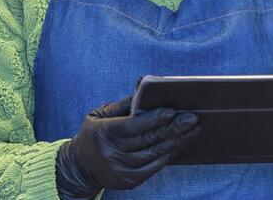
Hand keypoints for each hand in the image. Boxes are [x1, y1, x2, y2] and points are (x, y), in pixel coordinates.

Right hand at [55, 96, 199, 198]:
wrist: (80, 167)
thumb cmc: (94, 135)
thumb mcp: (99, 115)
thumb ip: (121, 105)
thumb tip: (142, 91)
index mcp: (104, 132)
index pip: (132, 126)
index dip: (153, 119)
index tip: (171, 111)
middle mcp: (112, 152)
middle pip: (148, 140)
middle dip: (172, 128)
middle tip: (191, 119)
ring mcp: (121, 169)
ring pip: (154, 154)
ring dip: (175, 141)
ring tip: (191, 131)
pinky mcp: (129, 181)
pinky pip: (153, 168)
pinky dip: (167, 156)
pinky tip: (178, 145)